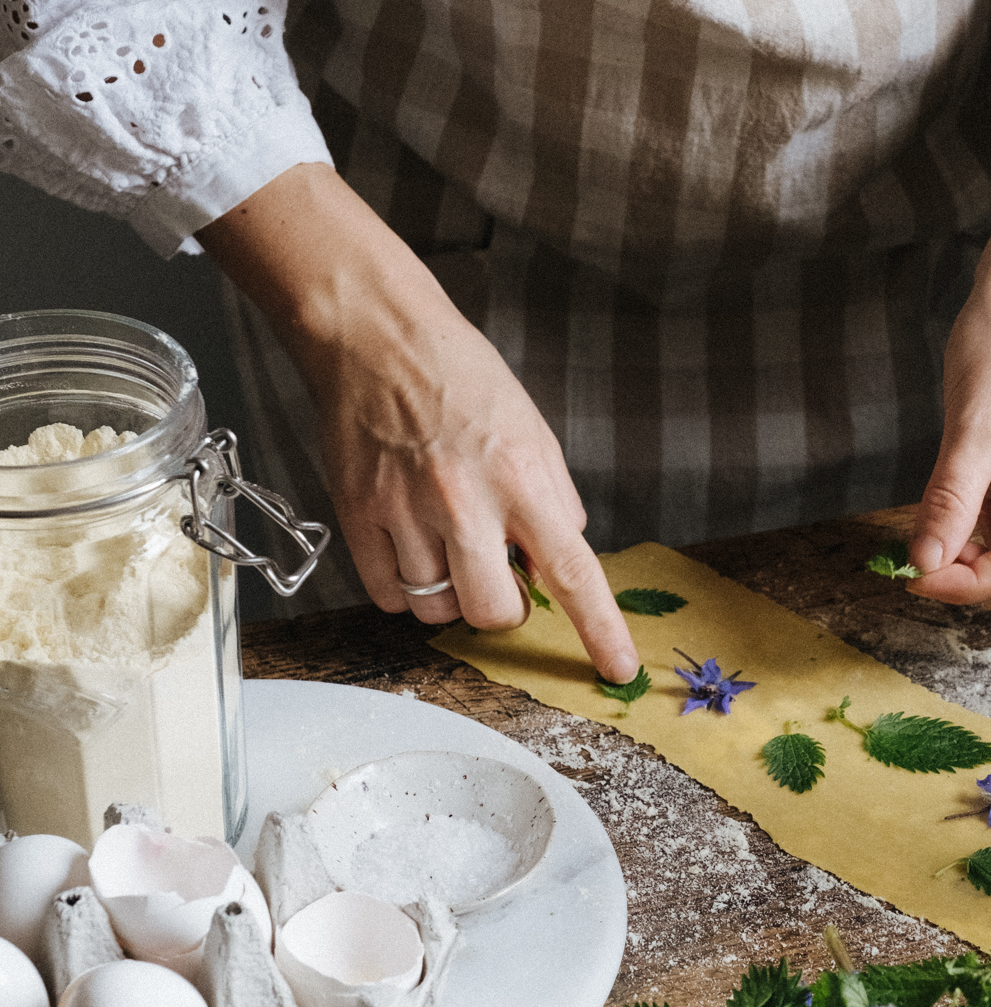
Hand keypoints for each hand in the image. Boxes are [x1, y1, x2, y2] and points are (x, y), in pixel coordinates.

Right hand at [200, 166, 639, 681]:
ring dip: (449, 592)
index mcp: (521, 478)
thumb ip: (553, 502)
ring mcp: (405, 511)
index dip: (599, 631)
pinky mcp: (357, 516)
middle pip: (492, 613)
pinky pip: (386, 595)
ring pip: (435, 609)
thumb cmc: (459, 376)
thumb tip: (557, 564)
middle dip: (501, 606)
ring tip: (444, 541)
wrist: (374, 336)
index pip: (573, 573)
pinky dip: (403, 585)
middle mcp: (465, 501)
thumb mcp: (531, 430)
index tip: (617, 670)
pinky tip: (410, 542)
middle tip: (494, 568)